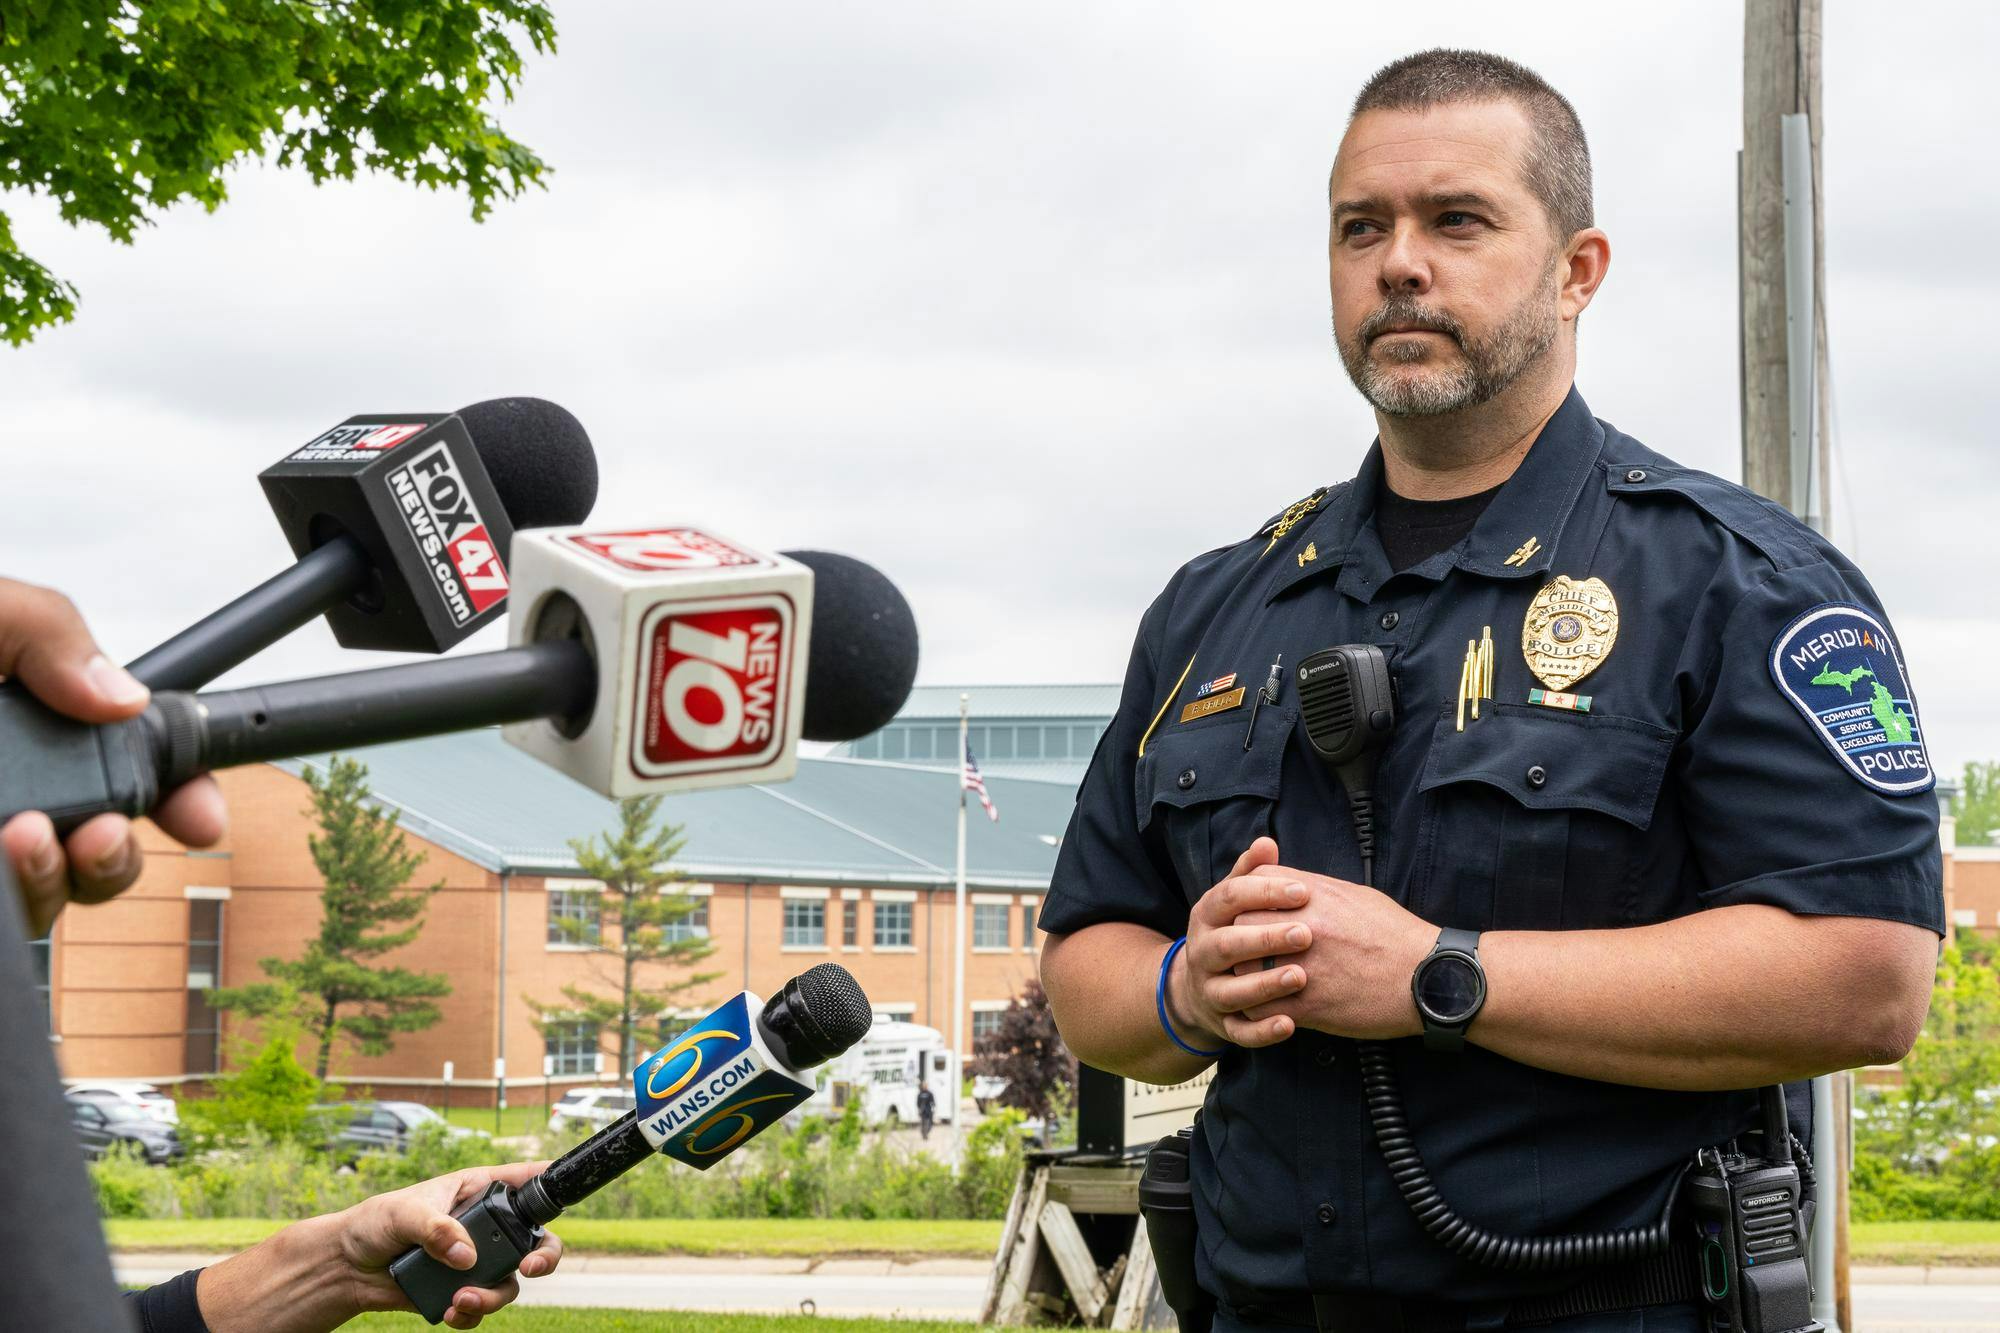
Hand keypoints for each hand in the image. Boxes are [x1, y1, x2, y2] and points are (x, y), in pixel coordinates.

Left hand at [0, 578, 225, 933]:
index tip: (203, 818)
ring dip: (61, 881)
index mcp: (29, 722)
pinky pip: (5, 920)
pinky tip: (4, 862)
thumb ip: (52, 633)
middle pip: (100, 850)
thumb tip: (122, 695)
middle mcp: (10, 792)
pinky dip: (17, 896)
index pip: (129, 768)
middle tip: (104, 835)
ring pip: (50, 899)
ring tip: (26, 841)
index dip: (182, 795)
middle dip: (120, 859)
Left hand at [196, 1160, 563, 1332]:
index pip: (524, 1179)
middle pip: (535, 1239)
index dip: (551, 1180)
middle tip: (530, 1268)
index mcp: (477, 1190)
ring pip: (510, 1281)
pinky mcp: (460, 1289)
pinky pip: (482, 1306)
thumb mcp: (401, 1213)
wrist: (346, 1268)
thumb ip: (436, 1228)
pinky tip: (449, 1312)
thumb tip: (466, 1256)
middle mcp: (485, 1226)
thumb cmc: (374, 1223)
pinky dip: (470, 1314)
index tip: (568, 1185)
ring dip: (493, 1296)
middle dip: (543, 1256)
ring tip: (461, 1303)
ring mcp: (476, 1260)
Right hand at [1168, 836, 1315, 1049]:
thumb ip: (1251, 874)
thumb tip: (1266, 843)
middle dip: (1265, 938)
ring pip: (1231, 992)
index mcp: (1206, 916)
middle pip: (1227, 945)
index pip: (1229, 897)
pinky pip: (1239, 1033)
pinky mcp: (1222, 1025)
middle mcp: (1202, 953)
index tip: (1303, 890)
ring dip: (1265, 985)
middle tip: (1306, 933)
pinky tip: (1290, 1024)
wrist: (1200, 986)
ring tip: (1301, 976)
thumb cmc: (1231, 931)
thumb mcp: (1234, 901)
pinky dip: (1263, 1031)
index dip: (1264, 893)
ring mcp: (1210, 991)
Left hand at [1234, 858, 1435, 1040]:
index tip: (1252, 912)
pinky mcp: (1310, 1007)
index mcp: (1316, 897)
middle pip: (1242, 925)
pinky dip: (1259, 1011)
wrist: (1430, 978)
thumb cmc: (1396, 936)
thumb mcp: (1355, 896)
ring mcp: (1304, 966)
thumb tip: (1288, 887)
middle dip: (1240, 937)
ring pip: (1245, 970)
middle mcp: (1305, 927)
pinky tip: (1269, 1008)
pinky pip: (1262, 1009)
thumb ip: (1315, 889)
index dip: (1248, 899)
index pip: (1255, 886)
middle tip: (1248, 950)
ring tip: (1255, 980)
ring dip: (1245, 976)